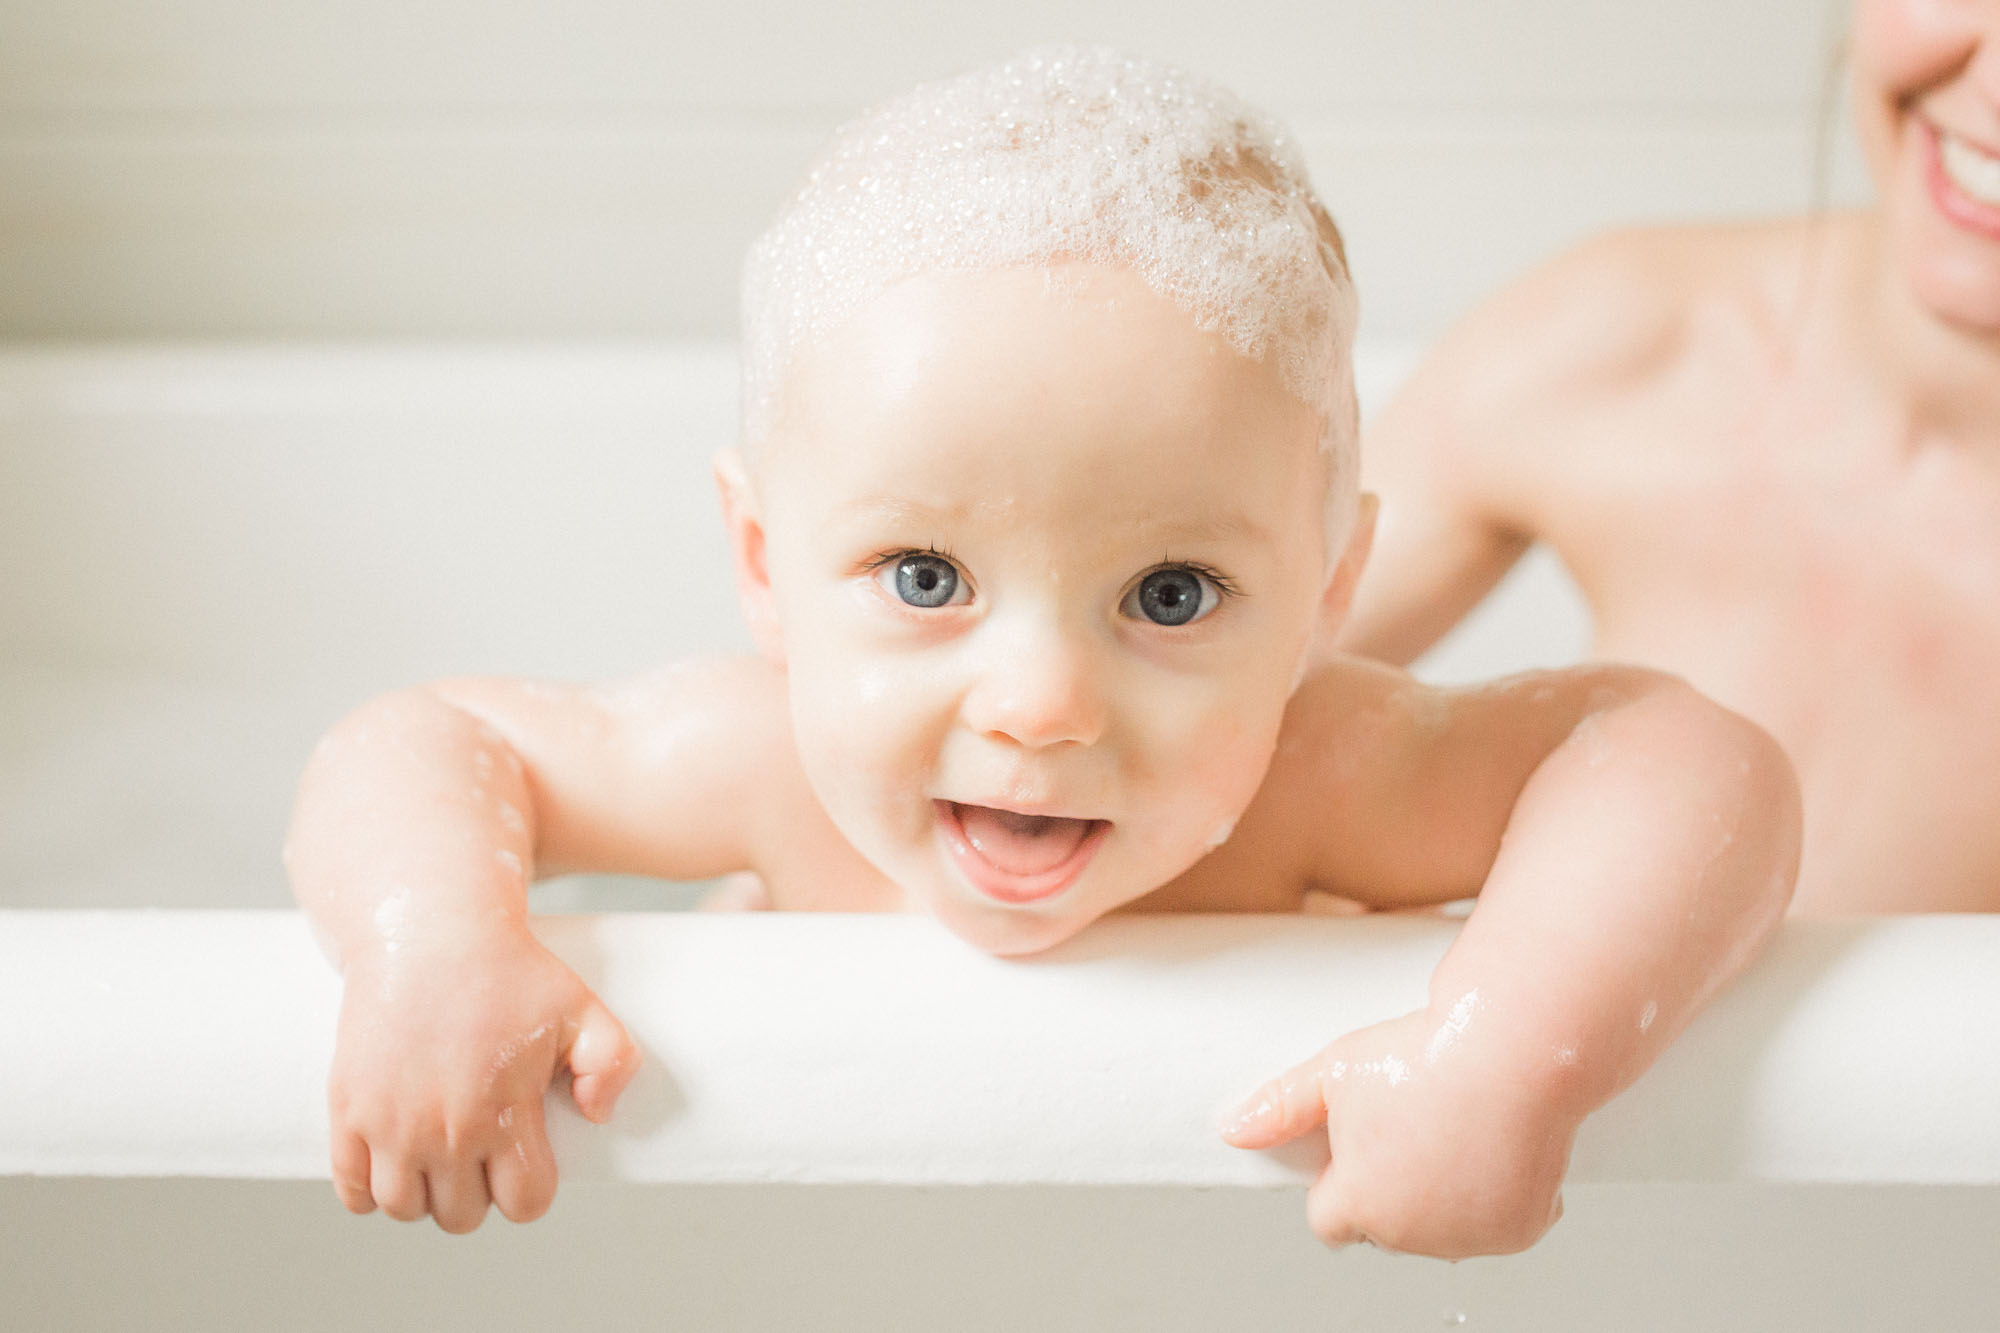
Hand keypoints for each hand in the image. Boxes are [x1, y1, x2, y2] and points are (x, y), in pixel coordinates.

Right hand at [326, 927, 638, 1232]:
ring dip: (423, 1194)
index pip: (524, 1203)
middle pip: (460, 1215)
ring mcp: (389, 1123)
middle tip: (481, 1154)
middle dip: (478, 1193)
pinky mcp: (347, 1109)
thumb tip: (597, 1117)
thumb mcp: (581, 1006)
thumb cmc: (508, 970)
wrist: (428, 930)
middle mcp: (443, 1128)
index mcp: (502, 1111)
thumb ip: (611, 1063)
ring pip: (403, 1208)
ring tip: (439, 1158)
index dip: (531, 1189)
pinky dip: (368, 1191)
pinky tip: (391, 1163)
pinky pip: (351, 1190)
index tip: (526, 1158)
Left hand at [1219, 1008, 1575, 1256]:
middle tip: (1410, 1128)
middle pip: (1386, 1226)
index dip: (1338, 1183)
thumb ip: (1280, 1108)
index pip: (1329, 1220)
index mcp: (1360, 1204)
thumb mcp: (1333, 1073)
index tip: (1358, 1150)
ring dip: (1441, 1199)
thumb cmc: (1423, 1058)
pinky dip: (1495, 1199)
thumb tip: (1234, 1127)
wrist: (1511, 1049)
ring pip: (1441, 1228)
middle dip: (1389, 1191)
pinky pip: (1495, 1223)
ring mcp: (1471, 1235)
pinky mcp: (1520, 1229)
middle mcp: (1414, 1234)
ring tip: (1449, 1131)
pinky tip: (1490, 1150)